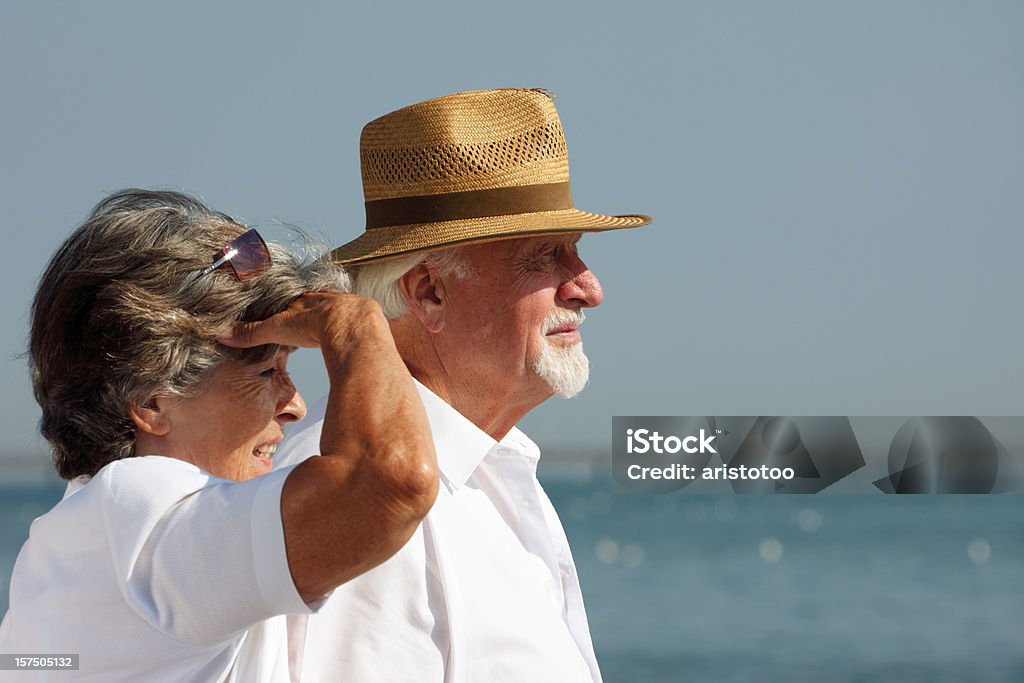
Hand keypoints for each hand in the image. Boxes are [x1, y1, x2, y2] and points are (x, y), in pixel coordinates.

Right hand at [218, 291, 385, 349]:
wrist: (351, 324)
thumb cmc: (312, 323)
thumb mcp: (278, 329)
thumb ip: (253, 333)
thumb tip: (223, 336)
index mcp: (303, 297)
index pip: (291, 297)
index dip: (287, 304)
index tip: (285, 307)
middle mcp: (324, 296)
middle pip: (315, 299)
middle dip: (312, 306)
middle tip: (309, 315)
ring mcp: (345, 304)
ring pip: (336, 306)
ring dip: (332, 313)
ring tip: (330, 321)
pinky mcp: (363, 315)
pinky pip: (355, 315)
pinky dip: (351, 321)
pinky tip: (352, 327)